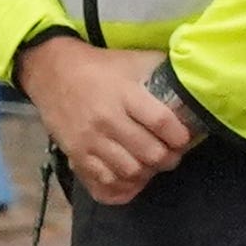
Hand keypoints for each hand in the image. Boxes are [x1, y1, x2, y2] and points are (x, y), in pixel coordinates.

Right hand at [15, 36, 198, 207]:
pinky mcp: (77, 155)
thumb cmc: (100, 67)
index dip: (179, 136)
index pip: (161, 122)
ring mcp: (91, 141)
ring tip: (152, 164)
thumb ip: (161, 69)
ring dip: (148, 172)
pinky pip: (105, 183)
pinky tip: (132, 176)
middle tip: (172, 154)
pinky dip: (124, 186)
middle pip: (150, 153)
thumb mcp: (132, 60)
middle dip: (169, 158)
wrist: (53, 72)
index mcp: (125, 94)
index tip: (184, 138)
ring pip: (131, 172)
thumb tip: (192, 78)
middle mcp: (108, 119)